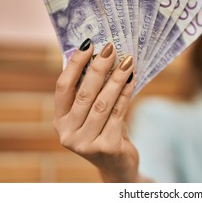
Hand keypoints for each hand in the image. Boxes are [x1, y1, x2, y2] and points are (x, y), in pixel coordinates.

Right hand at [53, 39, 139, 181]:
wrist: (117, 165)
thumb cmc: (103, 132)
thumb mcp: (91, 114)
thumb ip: (90, 92)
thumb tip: (100, 56)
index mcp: (60, 121)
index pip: (63, 87)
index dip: (75, 64)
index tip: (88, 44)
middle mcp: (68, 134)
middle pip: (85, 93)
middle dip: (99, 68)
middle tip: (112, 48)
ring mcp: (86, 143)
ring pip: (103, 103)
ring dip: (117, 79)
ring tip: (127, 61)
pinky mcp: (108, 146)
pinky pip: (119, 112)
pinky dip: (127, 92)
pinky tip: (132, 79)